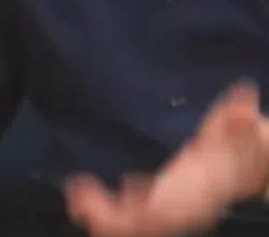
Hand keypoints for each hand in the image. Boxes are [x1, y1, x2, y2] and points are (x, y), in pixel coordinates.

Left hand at [65, 82, 268, 236]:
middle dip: (113, 218)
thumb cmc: (237, 147)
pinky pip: (127, 215)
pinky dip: (104, 210)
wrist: (245, 168)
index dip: (146, 210)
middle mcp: (180, 206)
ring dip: (102, 215)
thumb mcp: (240, 131)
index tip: (123, 195)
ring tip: (75, 199)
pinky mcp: (155, 203)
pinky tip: (82, 197)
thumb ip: (237, 119)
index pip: (170, 208)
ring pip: (132, 224)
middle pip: (145, 223)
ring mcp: (167, 208)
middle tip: (80, 200)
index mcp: (196, 192)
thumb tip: (244, 97)